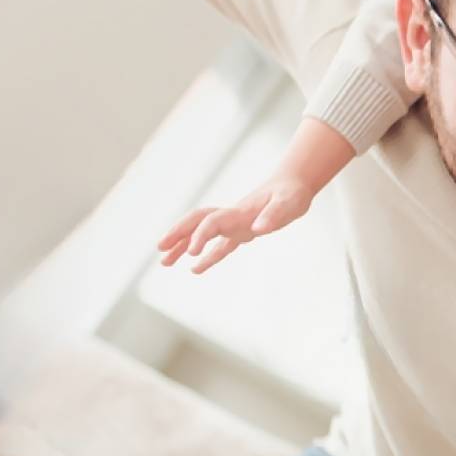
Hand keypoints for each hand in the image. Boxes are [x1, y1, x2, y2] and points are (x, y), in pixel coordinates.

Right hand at [156, 179, 310, 273]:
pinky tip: (195, 269)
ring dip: (183, 245)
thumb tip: (258, 229)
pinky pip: (220, 246)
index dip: (200, 236)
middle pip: (197, 222)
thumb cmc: (291, 193)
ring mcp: (234, 224)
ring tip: (165, 262)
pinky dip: (207, 256)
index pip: (211, 223)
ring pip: (202, 234)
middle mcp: (231, 217)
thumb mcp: (288, 203)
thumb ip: (273, 214)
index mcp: (239, 212)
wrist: (293, 185)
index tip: (193, 255)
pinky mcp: (242, 232)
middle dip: (178, 235)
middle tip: (161, 250)